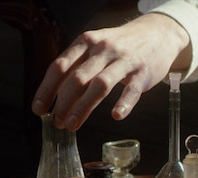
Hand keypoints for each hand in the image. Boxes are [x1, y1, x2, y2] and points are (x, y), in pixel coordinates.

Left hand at [31, 13, 190, 129]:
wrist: (158, 33)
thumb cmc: (122, 46)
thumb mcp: (96, 47)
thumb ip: (77, 65)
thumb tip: (53, 93)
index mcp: (86, 43)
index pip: (59, 67)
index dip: (46, 90)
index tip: (38, 109)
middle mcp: (102, 50)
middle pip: (77, 79)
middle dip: (63, 104)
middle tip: (57, 122)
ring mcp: (124, 61)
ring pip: (100, 85)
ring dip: (83, 108)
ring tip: (72, 125)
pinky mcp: (143, 73)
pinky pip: (132, 90)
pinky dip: (123, 104)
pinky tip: (116, 116)